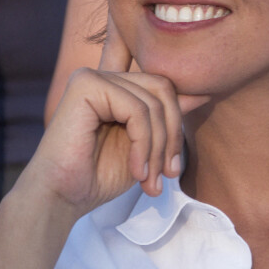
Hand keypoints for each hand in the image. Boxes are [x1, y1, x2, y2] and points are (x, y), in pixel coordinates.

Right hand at [28, 16, 209, 218]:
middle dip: (173, 133)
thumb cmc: (99, 175)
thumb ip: (166, 117)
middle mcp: (103, 74)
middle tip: (169, 172)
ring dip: (160, 146)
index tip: (207, 94)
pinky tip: (137, 170)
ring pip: (153, 101)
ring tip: (151, 179)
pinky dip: (145, 145)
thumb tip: (202, 92)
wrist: (61, 200)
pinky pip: (138, 110)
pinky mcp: (86, 84)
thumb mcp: (146, 144)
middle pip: (164, 87)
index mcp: (115, 85)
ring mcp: (92, 76)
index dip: (177, 78)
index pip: (153, 68)